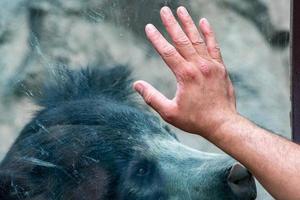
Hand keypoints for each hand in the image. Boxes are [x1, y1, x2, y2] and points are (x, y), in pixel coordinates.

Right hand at [133, 6, 236, 137]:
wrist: (222, 124)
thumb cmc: (195, 120)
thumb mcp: (169, 112)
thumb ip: (152, 97)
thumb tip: (137, 85)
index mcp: (185, 75)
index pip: (167, 52)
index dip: (156, 39)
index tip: (149, 27)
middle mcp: (199, 66)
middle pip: (182, 41)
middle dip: (171, 24)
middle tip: (164, 10)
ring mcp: (211, 65)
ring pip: (197, 40)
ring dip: (188, 24)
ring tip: (181, 10)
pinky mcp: (220, 68)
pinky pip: (213, 46)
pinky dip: (208, 34)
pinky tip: (204, 22)